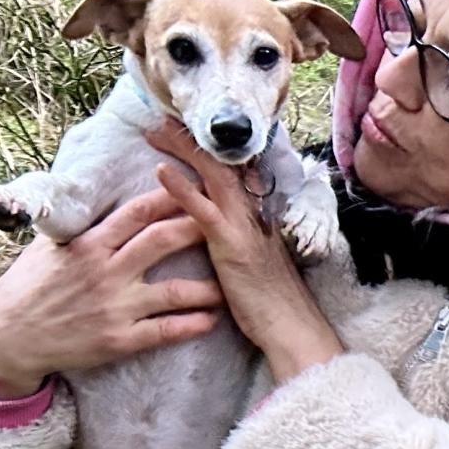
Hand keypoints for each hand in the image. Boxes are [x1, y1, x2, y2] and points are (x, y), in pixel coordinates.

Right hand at [0, 189, 223, 396]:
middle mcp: (106, 272)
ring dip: (208, 287)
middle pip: (162, 241)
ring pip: (175, 291)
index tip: (195, 187)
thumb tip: (94, 192)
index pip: (137, 212)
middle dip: (197, 228)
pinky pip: (166, 331)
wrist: (9, 336)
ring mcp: (115, 307)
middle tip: (224, 223)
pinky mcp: (120, 340)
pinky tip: (212, 319)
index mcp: (89, 244)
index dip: (170, 197)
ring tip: (230, 283)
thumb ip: (79, 225)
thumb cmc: (29, 287)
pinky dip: (192, 325)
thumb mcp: (48, 247)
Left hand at [149, 120, 344, 383]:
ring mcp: (244, 226)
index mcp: (256, 215)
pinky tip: (161, 170)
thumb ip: (240, 237)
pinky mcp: (232, 244)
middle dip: (189, 139)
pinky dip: (182, 188)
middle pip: (220, 163)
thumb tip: (220, 225)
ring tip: (156, 130)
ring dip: (183, 150)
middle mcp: (253, 213)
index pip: (231, 171)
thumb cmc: (272, 302)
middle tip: (161, 119)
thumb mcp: (255, 260)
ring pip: (213, 175)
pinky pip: (204, 211)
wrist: (292, 328)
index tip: (181, 131)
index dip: (206, 149)